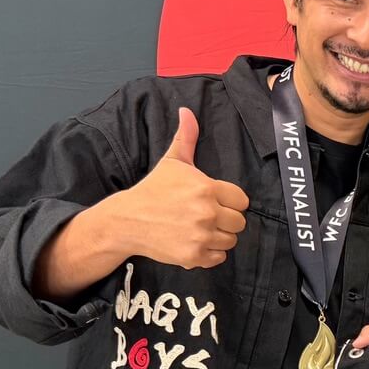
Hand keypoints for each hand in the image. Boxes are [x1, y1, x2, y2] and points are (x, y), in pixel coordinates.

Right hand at [112, 108, 249, 267]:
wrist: (126, 220)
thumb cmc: (153, 189)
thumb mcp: (172, 162)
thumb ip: (186, 137)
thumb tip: (187, 111)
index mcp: (207, 188)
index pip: (242, 200)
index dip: (230, 201)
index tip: (216, 201)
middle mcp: (207, 212)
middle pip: (240, 222)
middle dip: (226, 220)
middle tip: (207, 216)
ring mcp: (201, 236)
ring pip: (231, 240)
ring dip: (220, 237)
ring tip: (200, 229)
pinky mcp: (194, 256)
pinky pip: (219, 258)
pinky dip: (210, 253)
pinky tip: (195, 242)